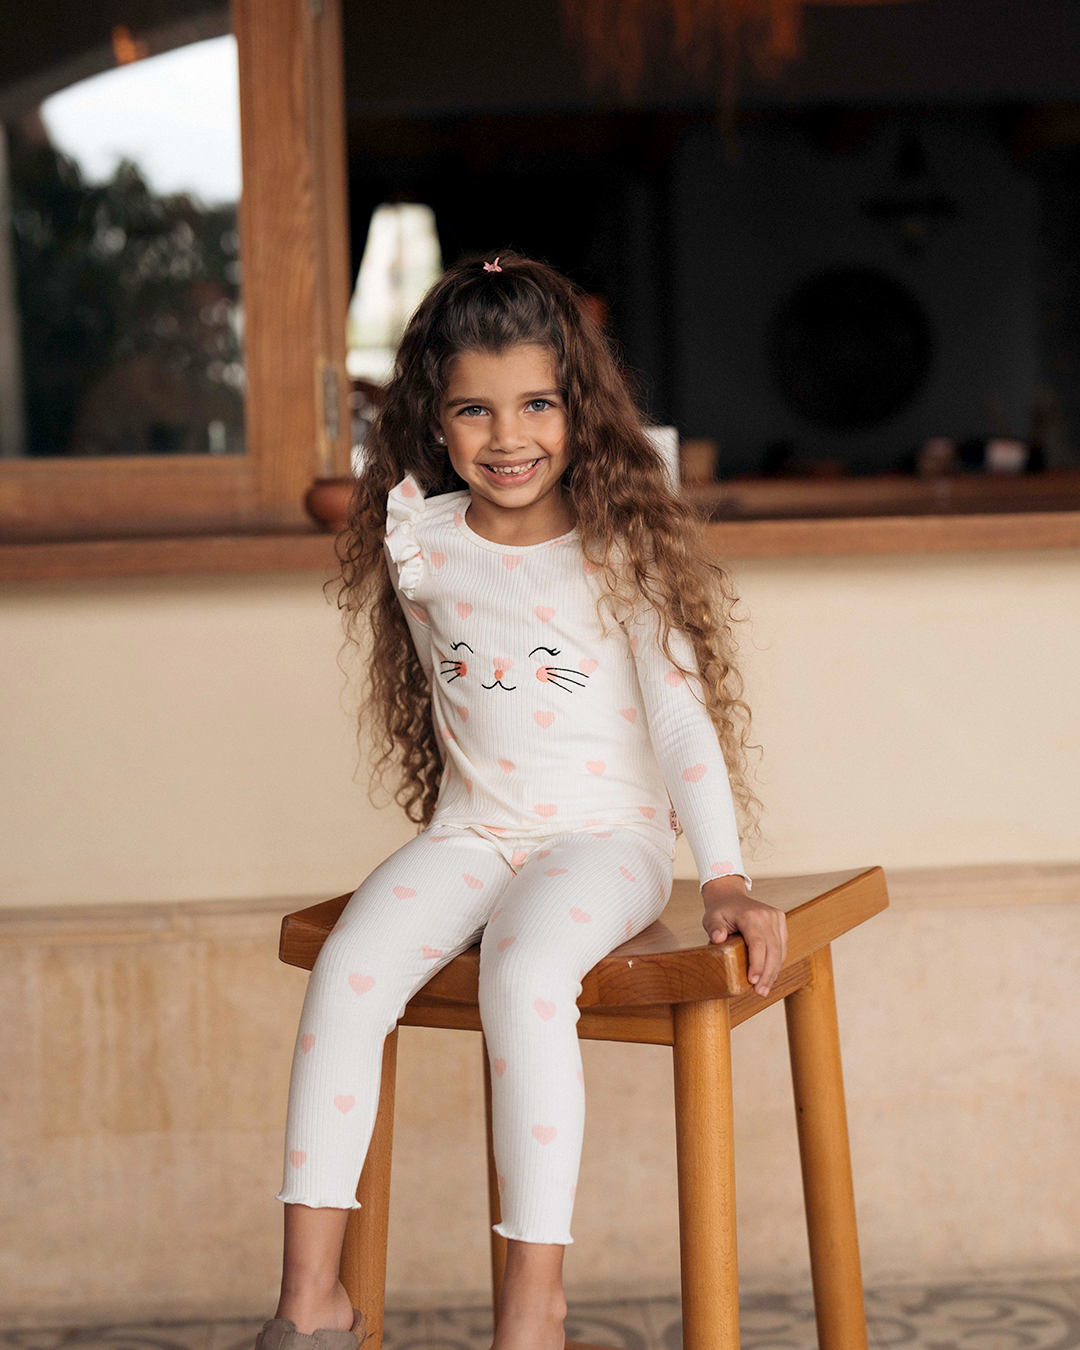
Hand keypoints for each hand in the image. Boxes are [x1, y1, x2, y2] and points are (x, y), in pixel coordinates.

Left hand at [701, 875, 788, 997]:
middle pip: (772, 949)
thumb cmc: (720, 910)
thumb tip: (718, 938)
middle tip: (760, 992)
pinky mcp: (780, 921)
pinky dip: (777, 962)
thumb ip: (714, 928)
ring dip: (774, 971)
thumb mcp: (711, 918)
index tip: (752, 981)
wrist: (730, 896)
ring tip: (764, 989)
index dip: (757, 964)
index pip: (758, 943)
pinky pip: (782, 946)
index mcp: (750, 915)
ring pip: (780, 950)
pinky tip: (770, 976)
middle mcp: (766, 915)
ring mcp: (776, 917)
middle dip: (767, 974)